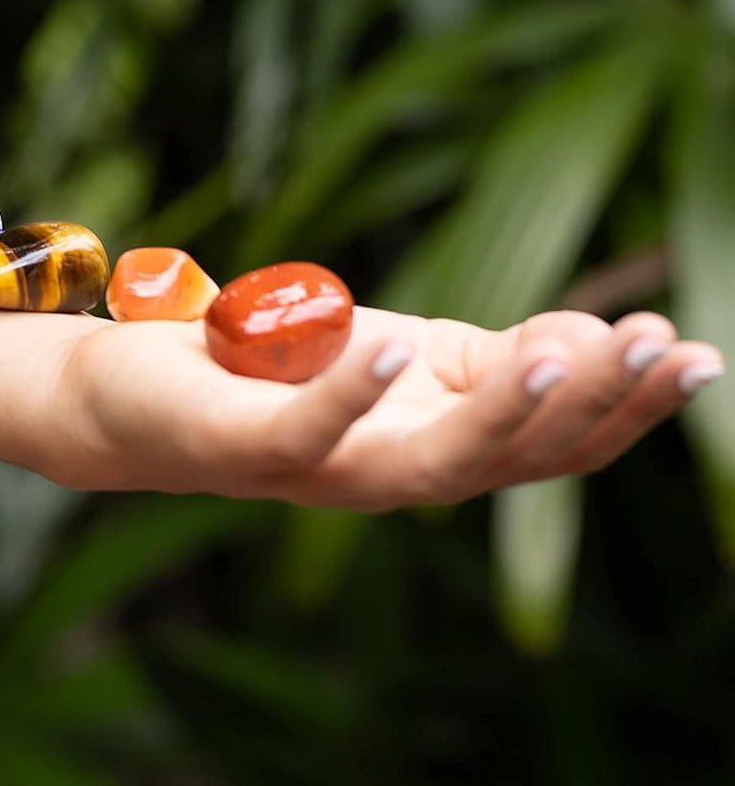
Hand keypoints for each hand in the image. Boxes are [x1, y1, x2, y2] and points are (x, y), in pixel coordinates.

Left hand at [54, 307, 724, 507]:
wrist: (138, 389)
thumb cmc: (277, 370)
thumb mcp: (400, 353)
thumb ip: (485, 359)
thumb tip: (589, 343)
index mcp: (437, 444)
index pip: (552, 443)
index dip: (629, 408)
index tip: (697, 354)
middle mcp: (391, 474)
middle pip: (512, 461)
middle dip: (594, 409)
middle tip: (662, 349)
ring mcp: (321, 469)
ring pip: (429, 464)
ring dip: (503, 414)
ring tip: (568, 355)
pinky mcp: (245, 445)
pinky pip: (308, 429)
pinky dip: (352, 393)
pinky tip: (395, 348)